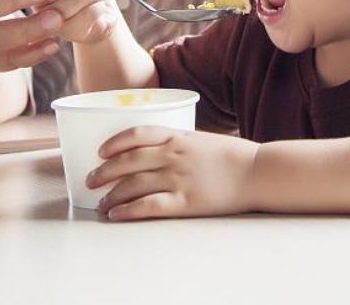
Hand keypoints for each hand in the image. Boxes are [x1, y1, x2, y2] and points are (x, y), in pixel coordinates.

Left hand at [88, 127, 259, 220]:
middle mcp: (173, 155)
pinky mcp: (185, 202)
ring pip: (132, 185)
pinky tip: (117, 215)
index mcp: (177, 137)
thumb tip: (156, 151)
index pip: (136, 134)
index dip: (114, 143)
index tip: (100, 151)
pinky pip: (148, 206)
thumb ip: (178, 143)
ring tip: (101, 203)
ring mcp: (178, 178)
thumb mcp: (202, 139)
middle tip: (90, 180)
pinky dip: (128, 211)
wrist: (258, 171)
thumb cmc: (234, 156)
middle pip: (127, 161)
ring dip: (111, 195)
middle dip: (104, 171)